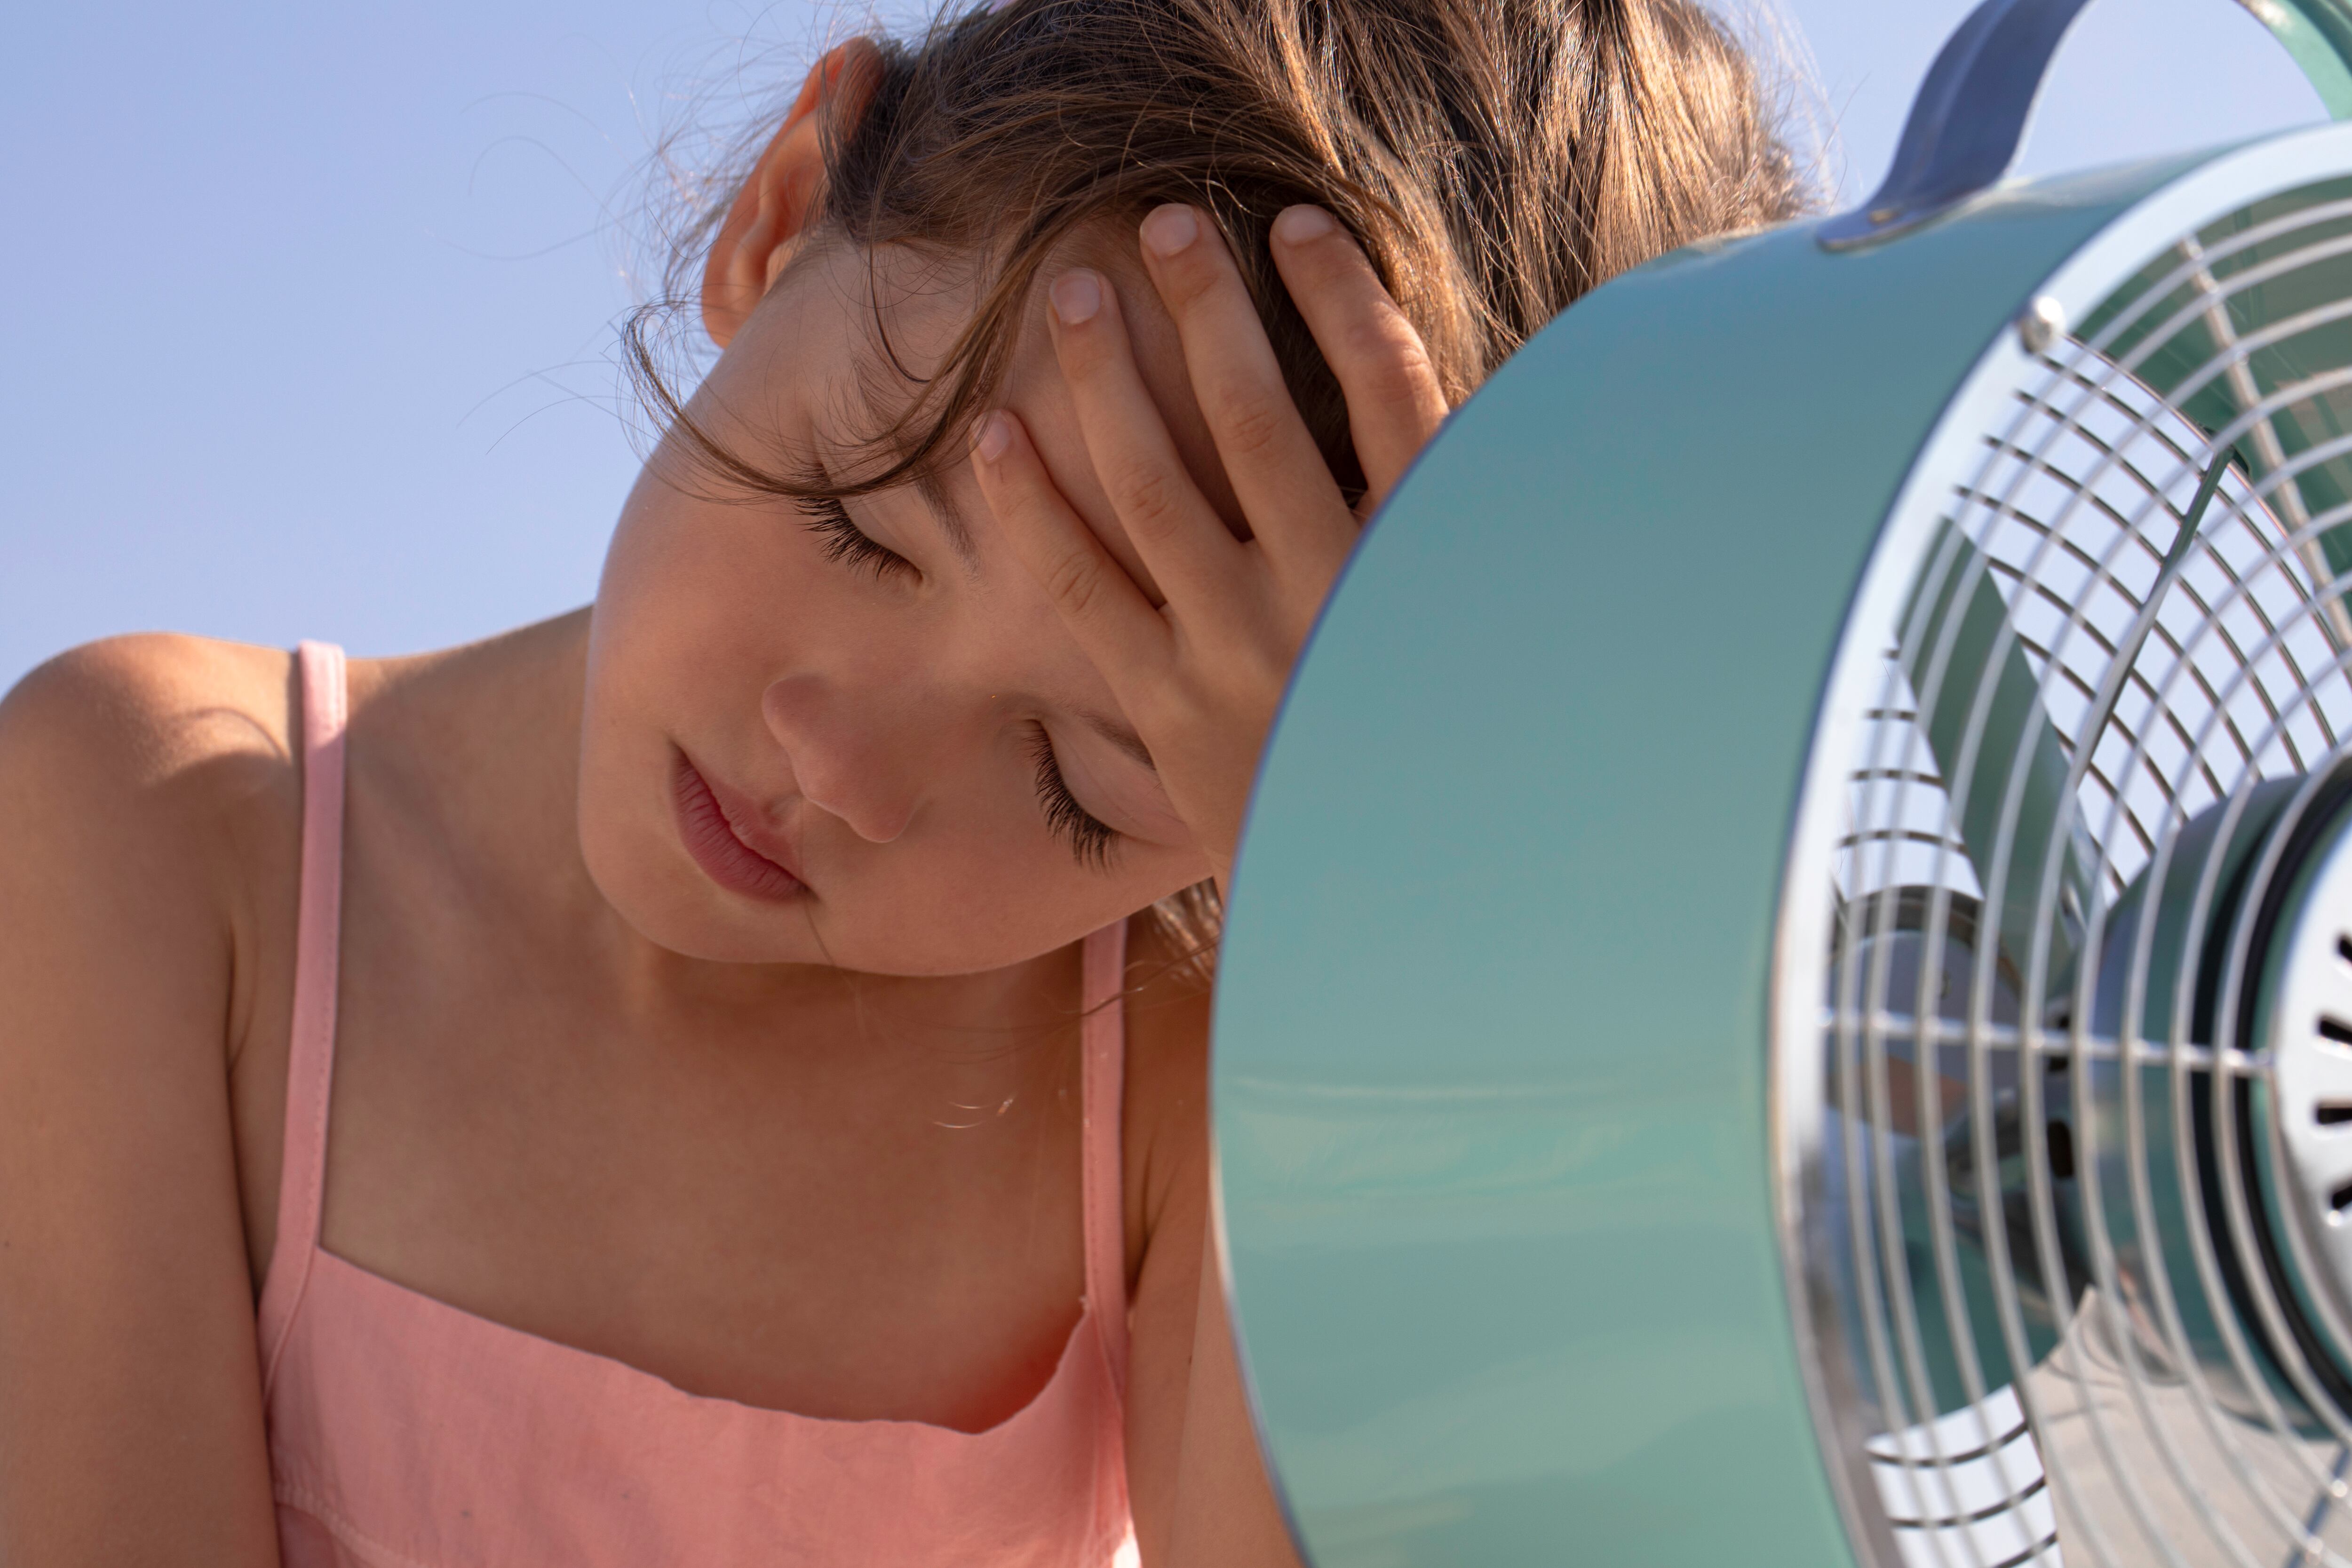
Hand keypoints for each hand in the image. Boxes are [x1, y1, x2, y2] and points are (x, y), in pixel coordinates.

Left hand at [970, 203, 1448, 895]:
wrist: (1393, 900)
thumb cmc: (1439, 750)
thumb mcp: (1478, 637)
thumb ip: (1452, 526)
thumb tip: (1442, 406)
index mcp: (1420, 568)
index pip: (1392, 397)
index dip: (1342, 300)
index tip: (1299, 227)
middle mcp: (1330, 598)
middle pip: (1258, 420)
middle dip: (1207, 312)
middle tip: (1163, 226)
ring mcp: (1239, 653)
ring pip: (1157, 487)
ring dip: (1108, 380)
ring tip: (1070, 293)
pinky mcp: (1167, 707)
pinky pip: (1086, 589)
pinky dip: (1035, 511)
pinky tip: (995, 437)